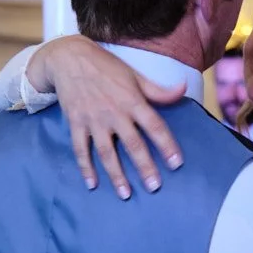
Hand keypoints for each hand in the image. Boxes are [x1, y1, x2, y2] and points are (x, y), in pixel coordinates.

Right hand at [30, 36, 185, 199]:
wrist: (69, 58)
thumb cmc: (106, 66)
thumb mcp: (135, 75)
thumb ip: (158, 90)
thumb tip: (184, 88)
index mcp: (132, 100)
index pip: (154, 126)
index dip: (167, 145)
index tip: (176, 163)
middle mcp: (114, 112)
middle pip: (133, 144)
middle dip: (145, 167)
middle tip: (154, 187)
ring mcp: (94, 120)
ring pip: (107, 152)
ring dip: (116, 175)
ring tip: (125, 194)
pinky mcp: (76, 123)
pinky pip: (81, 149)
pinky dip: (85, 167)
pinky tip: (92, 184)